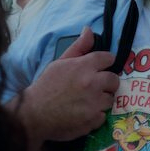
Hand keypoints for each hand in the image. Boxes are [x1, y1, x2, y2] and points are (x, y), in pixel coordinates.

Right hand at [16, 29, 120, 150]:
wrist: (35, 113)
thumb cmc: (46, 86)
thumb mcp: (60, 63)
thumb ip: (78, 47)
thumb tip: (89, 30)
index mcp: (84, 67)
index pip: (108, 58)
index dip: (105, 63)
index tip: (100, 68)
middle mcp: (92, 83)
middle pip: (114, 79)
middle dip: (107, 82)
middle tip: (95, 86)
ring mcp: (94, 103)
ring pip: (110, 99)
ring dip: (101, 100)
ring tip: (87, 101)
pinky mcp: (93, 120)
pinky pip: (103, 115)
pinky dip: (95, 115)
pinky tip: (83, 113)